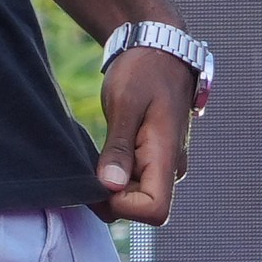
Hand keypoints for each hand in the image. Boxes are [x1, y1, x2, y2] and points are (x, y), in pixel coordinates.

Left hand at [93, 42, 199, 225]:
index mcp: (168, 156)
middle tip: (89, 162)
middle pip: (142, 208)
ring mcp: (164, 165)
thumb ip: (119, 148)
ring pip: (135, 196)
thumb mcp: (125, 104)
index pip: (155, 211)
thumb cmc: (144, 72)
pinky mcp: (154, 159)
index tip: (101, 178)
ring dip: (111, 185)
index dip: (123, 205)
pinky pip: (133, 183)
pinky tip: (103, 153)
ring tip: (97, 152)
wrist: (159, 49)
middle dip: (111, 195)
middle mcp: (171, 167)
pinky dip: (114, 176)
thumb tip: (110, 187)